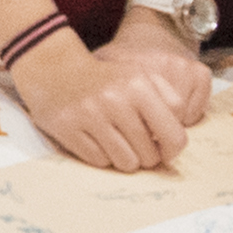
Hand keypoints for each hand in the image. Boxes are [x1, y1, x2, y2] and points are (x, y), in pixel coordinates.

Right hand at [10, 22, 212, 174]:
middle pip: (150, 155)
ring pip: (126, 163)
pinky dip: (102, 156)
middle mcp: (116, 101)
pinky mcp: (70, 130)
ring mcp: (91, 117)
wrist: (56, 69)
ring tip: (117, 143)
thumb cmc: (106, 79)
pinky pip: (100, 162)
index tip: (163, 146)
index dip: (172, 148)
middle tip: (136, 143)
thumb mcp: (141, 77)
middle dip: (146, 155)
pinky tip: (97, 139)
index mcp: (139, 87)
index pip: (174, 136)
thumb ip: (168, 101)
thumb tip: (176, 141)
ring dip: (125, 158)